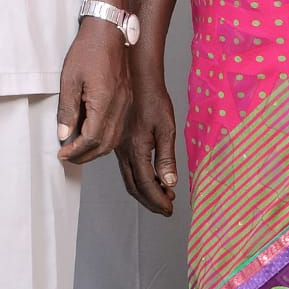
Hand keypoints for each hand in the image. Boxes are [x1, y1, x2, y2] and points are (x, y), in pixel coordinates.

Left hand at [56, 17, 130, 164]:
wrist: (109, 30)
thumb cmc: (89, 50)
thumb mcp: (70, 79)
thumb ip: (67, 110)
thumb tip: (64, 134)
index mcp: (105, 102)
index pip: (91, 138)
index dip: (75, 150)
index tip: (62, 153)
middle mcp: (120, 106)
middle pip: (105, 144)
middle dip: (85, 155)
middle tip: (68, 156)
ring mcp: (126, 103)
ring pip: (114, 138)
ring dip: (96, 149)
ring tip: (78, 149)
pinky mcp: (127, 99)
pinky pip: (118, 127)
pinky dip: (105, 137)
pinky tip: (92, 134)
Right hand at [116, 72, 178, 214]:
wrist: (137, 78)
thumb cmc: (153, 99)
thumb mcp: (166, 128)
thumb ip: (166, 158)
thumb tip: (169, 182)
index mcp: (137, 150)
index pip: (146, 185)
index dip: (158, 200)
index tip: (169, 209)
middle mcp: (124, 152)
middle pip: (135, 187)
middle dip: (150, 201)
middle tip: (165, 208)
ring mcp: (119, 147)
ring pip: (129, 178)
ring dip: (145, 191)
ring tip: (162, 195)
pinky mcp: (119, 142)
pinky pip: (127, 167)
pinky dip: (139, 178)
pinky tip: (151, 176)